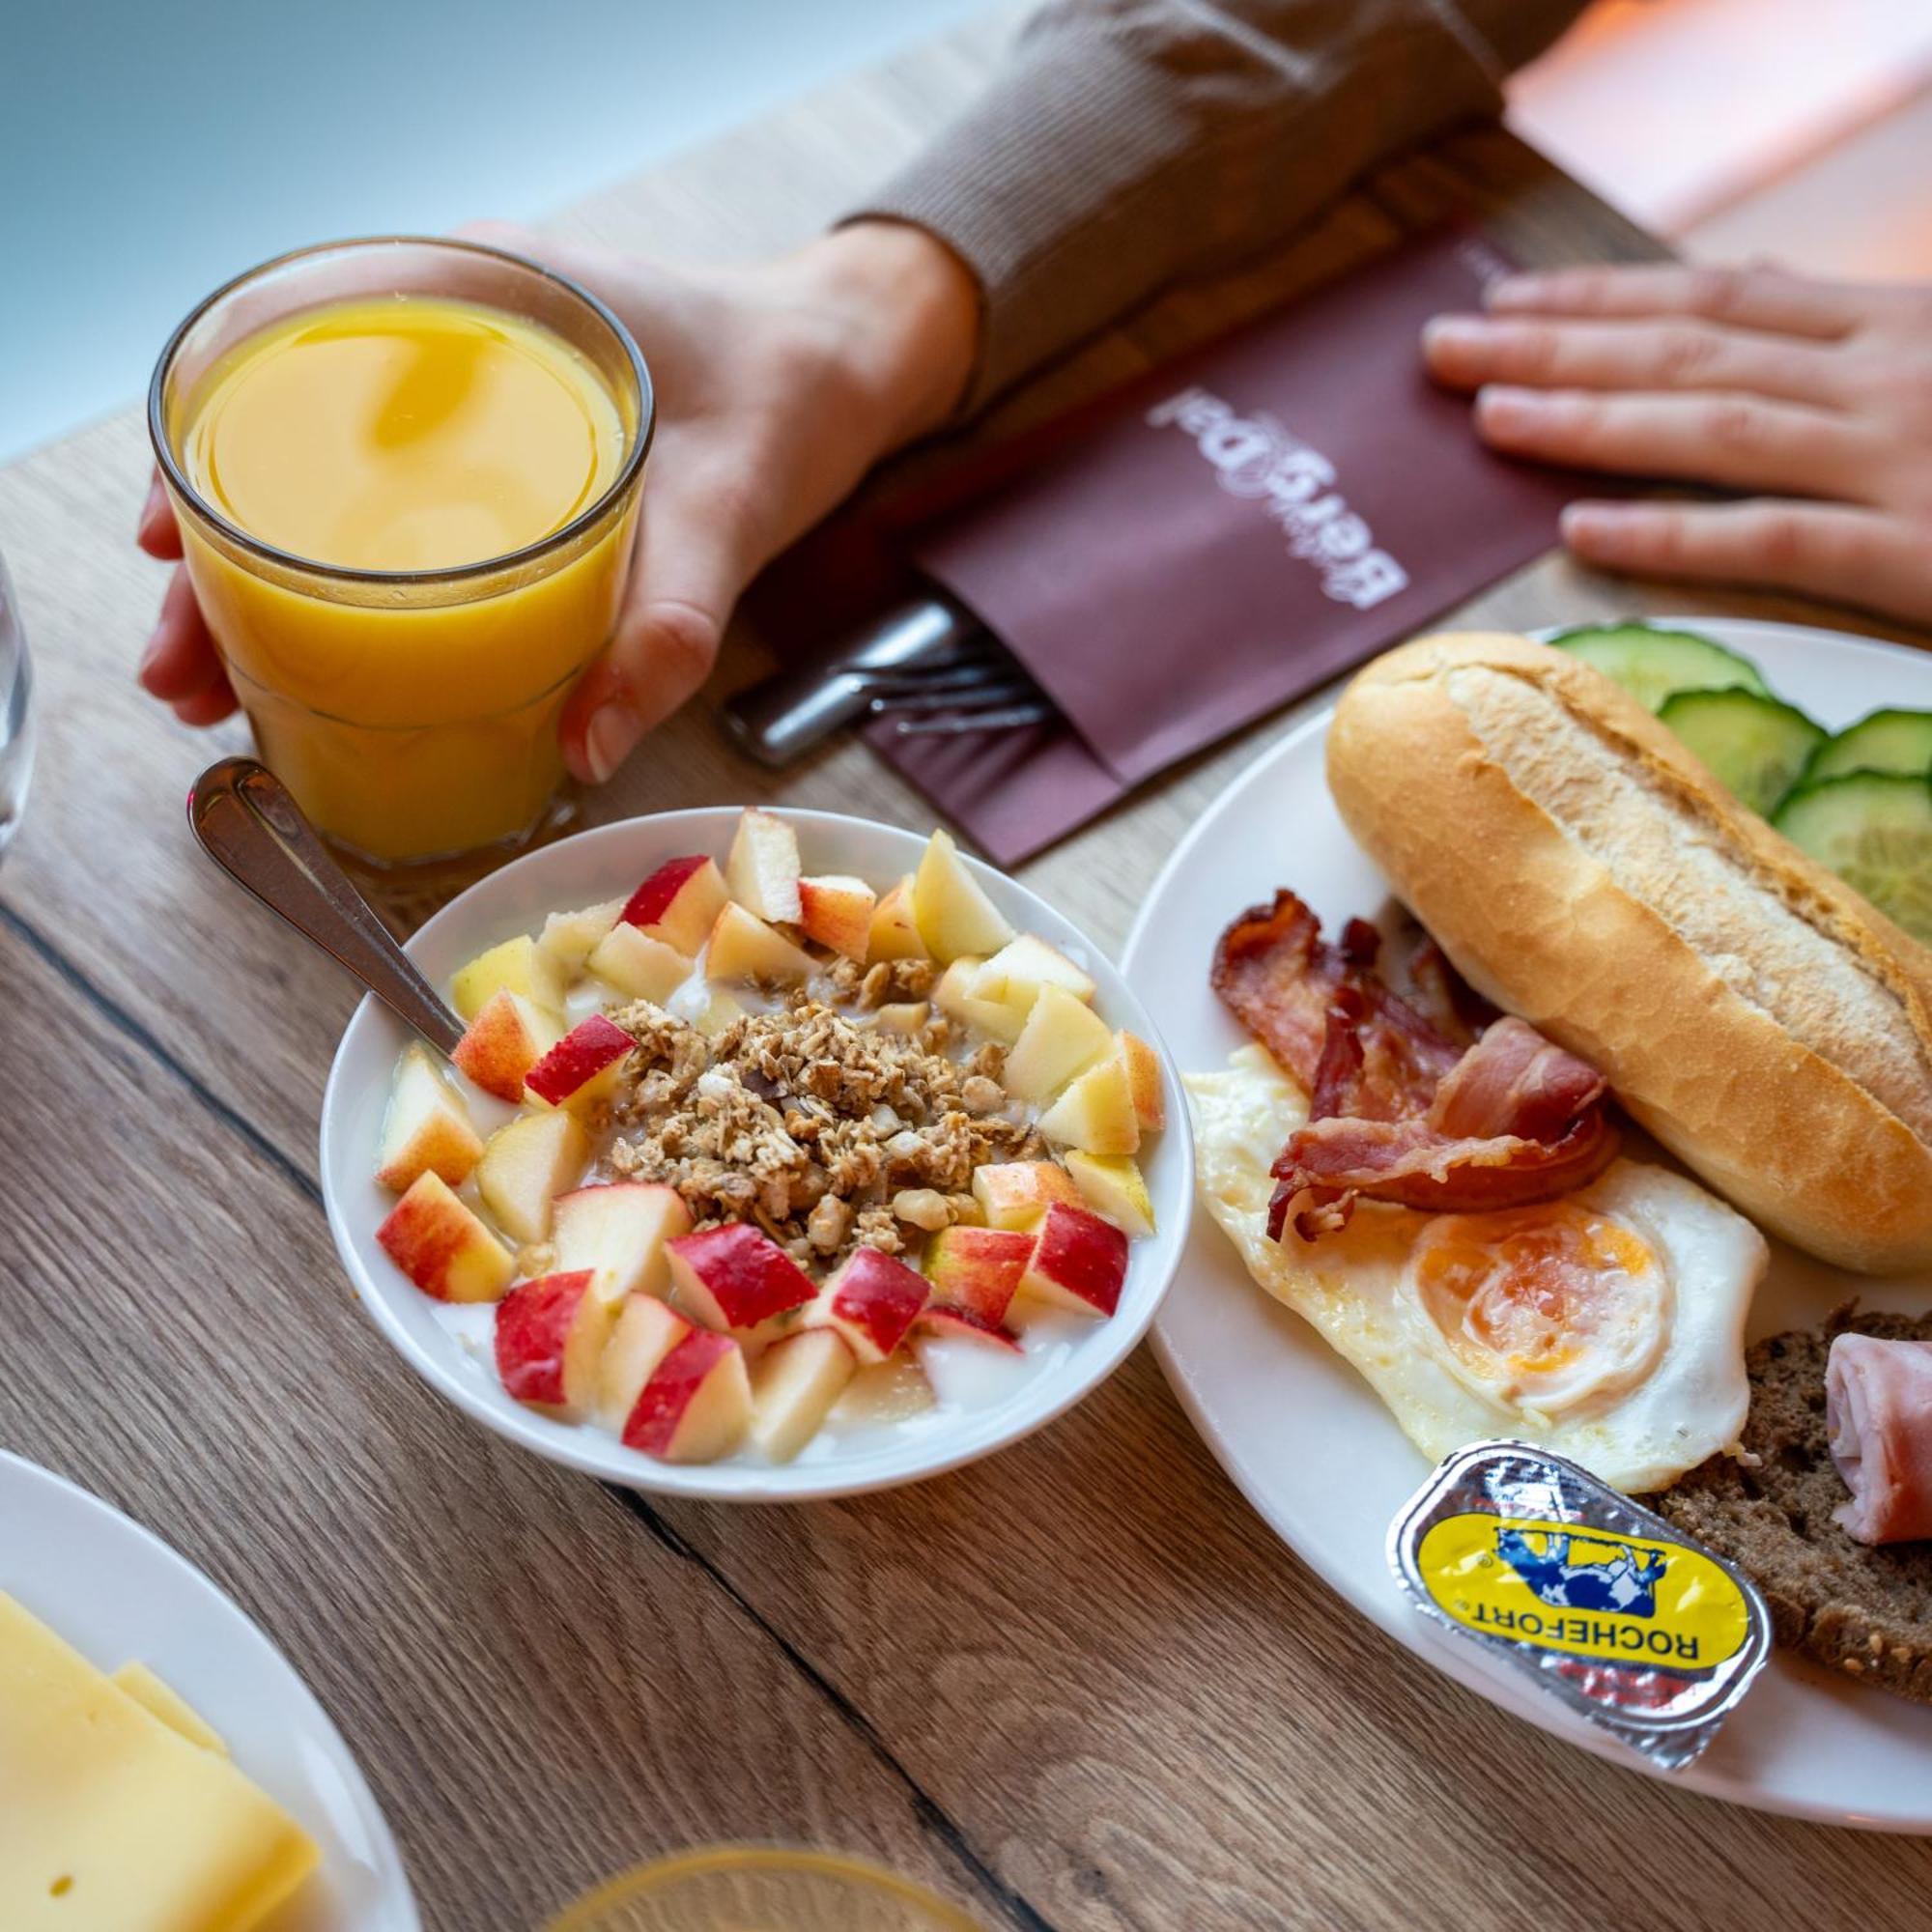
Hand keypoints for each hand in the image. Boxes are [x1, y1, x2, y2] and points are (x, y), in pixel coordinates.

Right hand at [137, 220, 980, 779]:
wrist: (843, 367)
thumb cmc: (790, 403)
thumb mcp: (736, 515)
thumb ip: (669, 632)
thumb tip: (582, 750)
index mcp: (488, 295)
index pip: (290, 350)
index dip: (209, 450)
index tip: (171, 541)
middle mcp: (458, 324)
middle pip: (286, 430)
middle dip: (220, 550)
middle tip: (185, 665)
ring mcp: (470, 380)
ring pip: (323, 468)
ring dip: (263, 570)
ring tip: (218, 674)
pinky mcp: (498, 436)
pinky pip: (384, 488)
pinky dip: (336, 561)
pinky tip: (310, 640)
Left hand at [1422, 264, 1931, 624]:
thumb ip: (1850, 331)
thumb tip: (1760, 280)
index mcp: (1888, 329)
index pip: (1714, 300)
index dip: (1599, 298)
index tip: (1505, 302)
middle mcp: (1882, 381)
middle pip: (1689, 354)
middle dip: (1556, 348)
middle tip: (1446, 349)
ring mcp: (1898, 461)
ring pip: (1715, 431)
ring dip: (1591, 423)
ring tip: (1488, 420)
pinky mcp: (1915, 552)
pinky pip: (1774, 542)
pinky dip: (1673, 536)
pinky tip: (1581, 535)